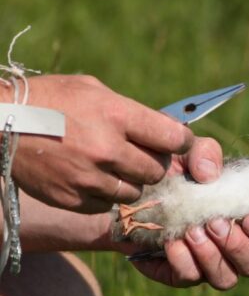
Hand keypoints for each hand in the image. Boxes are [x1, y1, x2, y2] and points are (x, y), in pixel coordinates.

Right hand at [0, 75, 192, 212]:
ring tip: (111, 166)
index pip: (174, 137)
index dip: (182, 142)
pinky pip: (107, 205)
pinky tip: (90, 177)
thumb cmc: (51, 99)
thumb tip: (164, 128)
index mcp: (117, 115)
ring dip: (130, 181)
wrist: (0, 123)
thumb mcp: (93, 90)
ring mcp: (90, 177)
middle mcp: (107, 149)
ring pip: (135, 191)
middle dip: (153, 163)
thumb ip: (130, 111)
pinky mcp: (74, 198)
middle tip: (140, 154)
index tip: (179, 143)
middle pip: (157, 170)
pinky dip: (104, 194)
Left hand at [128, 137, 248, 289]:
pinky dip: (183, 261)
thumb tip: (210, 175)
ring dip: (212, 255)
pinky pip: (190, 277)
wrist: (133, 193)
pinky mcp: (180, 273)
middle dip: (238, 246)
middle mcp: (234, 247)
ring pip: (226, 278)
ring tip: (191, 231)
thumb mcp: (188, 153)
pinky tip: (171, 242)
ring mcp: (209, 264)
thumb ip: (205, 152)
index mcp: (247, 220)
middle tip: (215, 222)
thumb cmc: (172, 173)